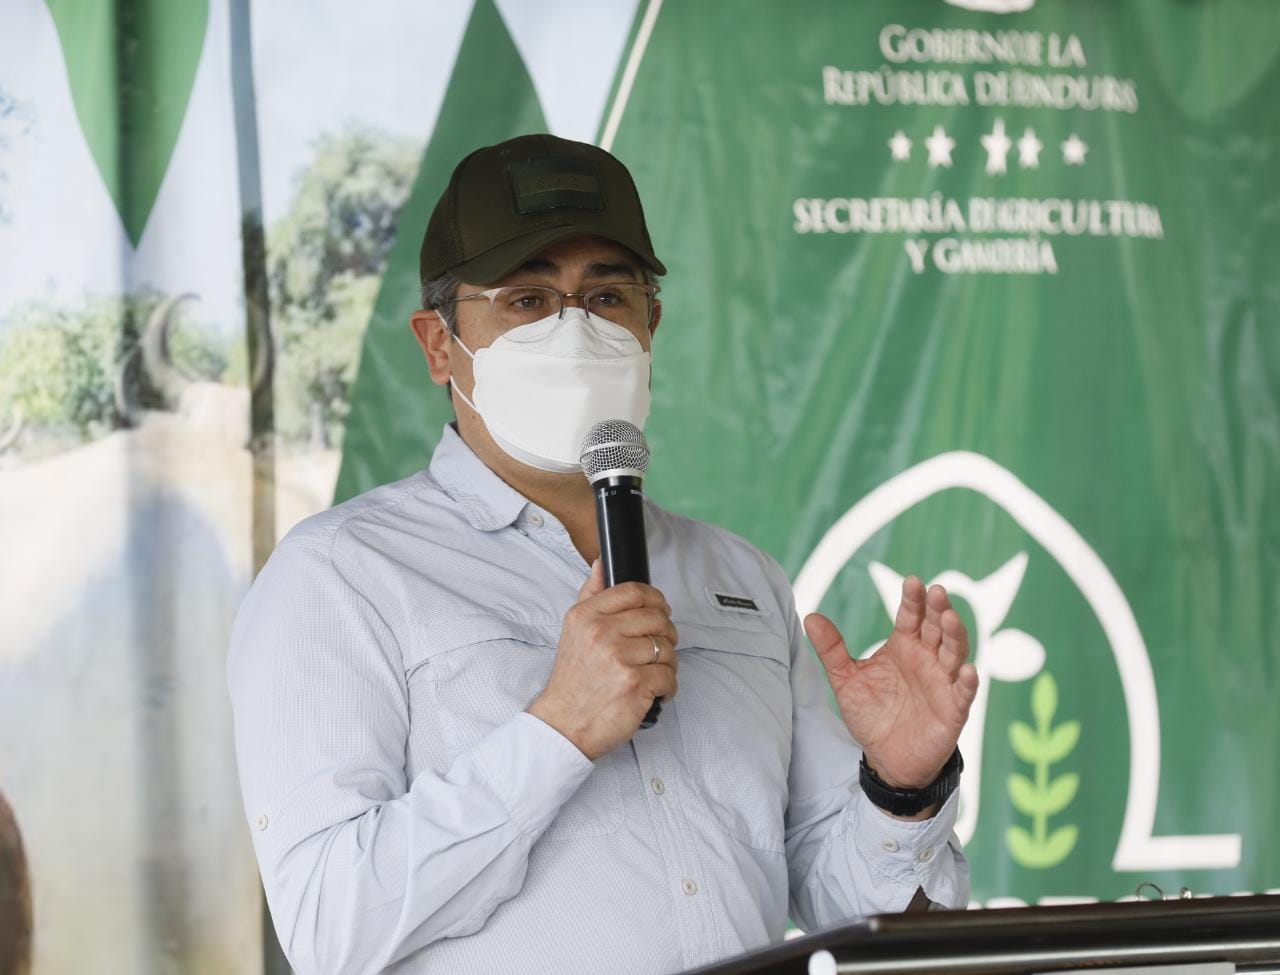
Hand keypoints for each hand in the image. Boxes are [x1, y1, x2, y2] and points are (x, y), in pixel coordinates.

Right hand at [528, 560, 678, 760]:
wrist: (563, 724)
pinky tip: (654, 691)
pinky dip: (667, 687)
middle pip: (657, 618)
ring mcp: (619, 658)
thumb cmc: (572, 680)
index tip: (660, 610)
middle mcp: (601, 633)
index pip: (634, 591)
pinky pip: (669, 676)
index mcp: (586, 616)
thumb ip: (590, 595)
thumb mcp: (573, 630)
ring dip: (666, 663)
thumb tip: (602, 564)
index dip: (655, 599)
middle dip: (665, 634)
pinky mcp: (635, 684)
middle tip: (658, 648)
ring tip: (652, 673)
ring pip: (666, 648)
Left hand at [804, 576, 977, 789]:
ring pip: (954, 654)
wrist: (887, 757)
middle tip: (937, 591)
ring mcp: (942, 683)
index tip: (912, 581)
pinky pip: (963, 694)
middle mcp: (927, 659)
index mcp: (905, 646)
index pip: (911, 616)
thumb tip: (811, 617)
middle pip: (936, 628)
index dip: (913, 600)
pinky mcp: (952, 711)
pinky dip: (967, 682)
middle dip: (938, 609)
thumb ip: (832, 649)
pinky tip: (966, 670)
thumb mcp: (846, 680)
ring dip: (955, 635)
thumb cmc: (872, 713)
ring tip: (950, 618)